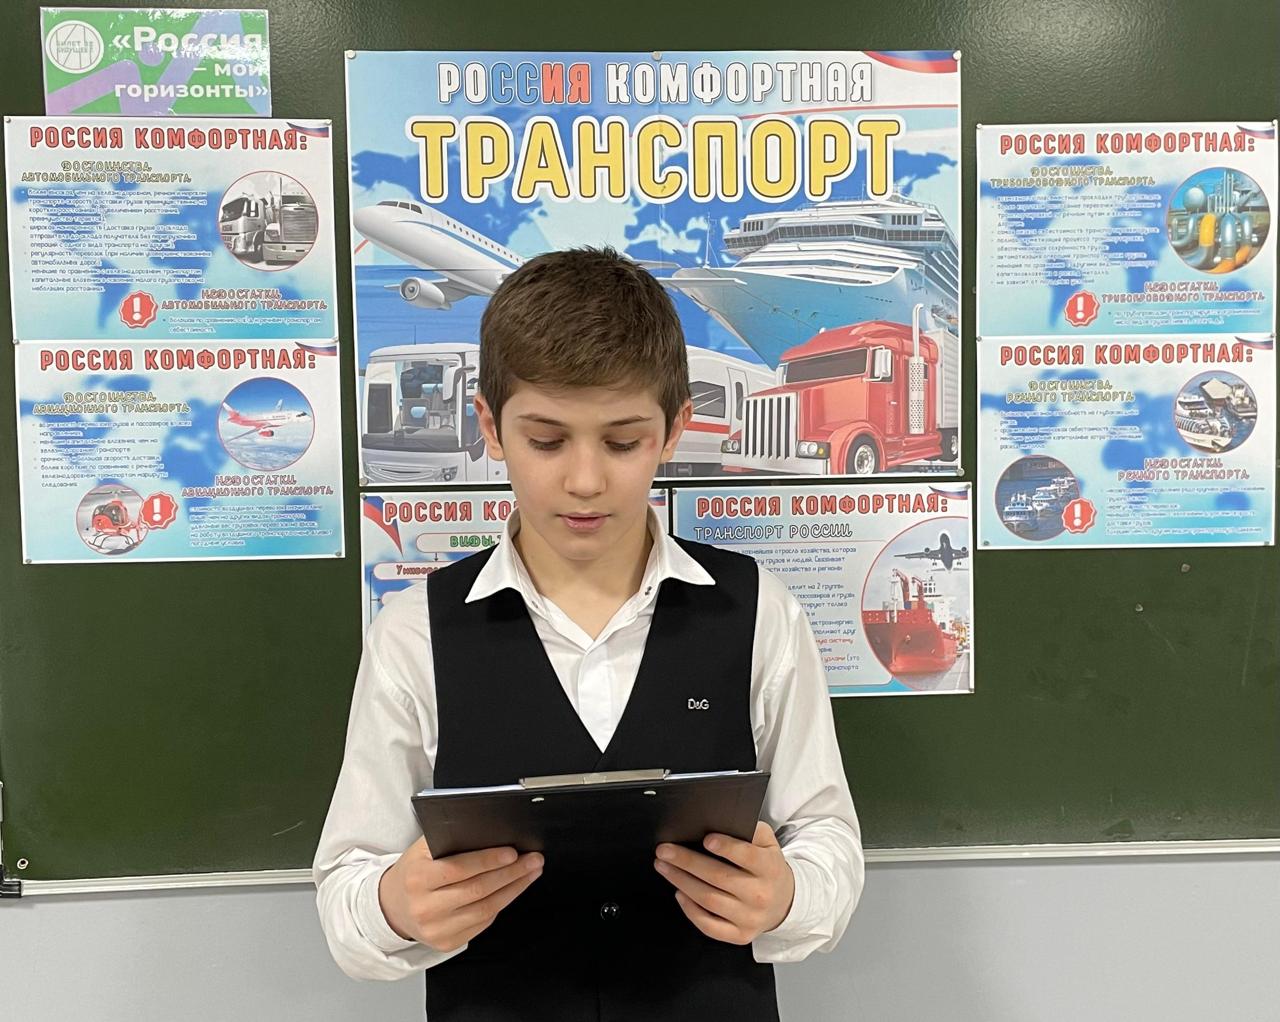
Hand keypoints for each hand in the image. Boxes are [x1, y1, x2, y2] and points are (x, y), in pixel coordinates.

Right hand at [378, 837, 542, 951]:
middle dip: (511, 873)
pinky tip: (512, 890)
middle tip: (533, 860)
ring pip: (485, 909)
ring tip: (530, 873)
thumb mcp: (422, 850)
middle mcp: (425, 907)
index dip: (489, 860)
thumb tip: (489, 832)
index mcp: (418, 878)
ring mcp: (436, 929)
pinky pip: (482, 923)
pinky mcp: (446, 943)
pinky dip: (501, 905)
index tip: (513, 853)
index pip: (459, 869)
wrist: (393, 906)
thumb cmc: (414, 872)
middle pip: (478, 890)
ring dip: (514, 890)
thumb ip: (450, 840)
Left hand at [653, 821, 794, 944]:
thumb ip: (751, 831)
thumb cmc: (768, 869)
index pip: (748, 856)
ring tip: (664, 867)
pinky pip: (709, 925)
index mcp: (769, 868)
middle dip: (687, 862)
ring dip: (682, 882)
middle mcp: (760, 894)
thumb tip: (723, 821)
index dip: (727, 848)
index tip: (706, 839)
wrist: (785, 903)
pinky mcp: (739, 935)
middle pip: (719, 877)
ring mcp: (749, 917)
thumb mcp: (768, 844)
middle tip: (665, 851)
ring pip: (709, 900)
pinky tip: (679, 893)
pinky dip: (690, 910)